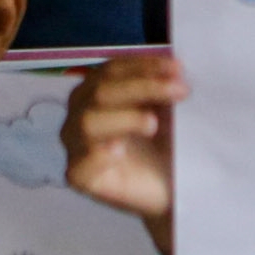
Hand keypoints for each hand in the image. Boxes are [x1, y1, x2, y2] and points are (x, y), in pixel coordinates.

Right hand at [66, 52, 182, 252]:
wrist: (171, 189)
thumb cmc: (166, 145)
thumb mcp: (167, 110)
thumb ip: (163, 87)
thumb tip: (175, 67)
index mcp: (97, 90)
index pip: (112, 70)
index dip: (143, 66)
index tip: (178, 68)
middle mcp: (80, 113)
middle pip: (100, 91)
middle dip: (142, 87)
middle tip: (179, 91)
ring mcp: (76, 145)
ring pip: (88, 122)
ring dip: (124, 118)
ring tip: (152, 124)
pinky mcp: (78, 176)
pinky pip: (80, 162)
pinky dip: (98, 154)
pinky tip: (119, 151)